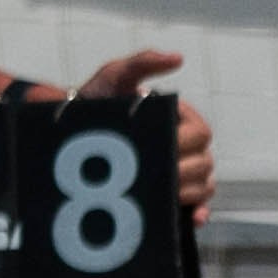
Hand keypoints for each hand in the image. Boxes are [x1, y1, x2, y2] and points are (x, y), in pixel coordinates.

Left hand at [73, 47, 215, 224]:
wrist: (72, 136)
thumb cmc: (98, 102)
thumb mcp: (114, 77)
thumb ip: (142, 62)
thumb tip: (177, 58)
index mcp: (182, 119)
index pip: (200, 133)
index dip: (185, 143)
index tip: (163, 146)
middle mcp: (188, 147)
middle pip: (204, 162)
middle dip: (183, 170)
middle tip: (156, 174)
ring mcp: (183, 173)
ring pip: (204, 186)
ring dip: (188, 192)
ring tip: (162, 193)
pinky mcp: (175, 197)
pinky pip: (197, 207)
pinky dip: (197, 213)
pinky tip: (190, 219)